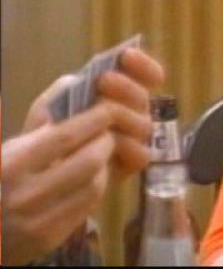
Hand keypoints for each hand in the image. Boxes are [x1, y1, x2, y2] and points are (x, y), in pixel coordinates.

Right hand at [2, 104, 115, 264]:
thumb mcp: (9, 150)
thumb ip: (40, 127)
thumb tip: (75, 88)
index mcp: (11, 164)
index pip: (65, 136)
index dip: (95, 120)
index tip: (109, 109)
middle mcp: (24, 194)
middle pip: (88, 161)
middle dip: (106, 143)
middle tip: (108, 134)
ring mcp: (37, 220)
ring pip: (94, 185)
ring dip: (105, 166)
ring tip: (101, 155)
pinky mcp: (49, 238)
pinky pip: (87, 207)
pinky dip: (97, 187)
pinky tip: (92, 178)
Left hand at [23, 49, 164, 176]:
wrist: (38, 169)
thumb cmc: (47, 131)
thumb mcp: (52, 103)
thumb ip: (71, 86)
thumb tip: (96, 79)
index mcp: (120, 93)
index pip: (146, 75)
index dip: (143, 65)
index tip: (127, 56)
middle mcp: (132, 113)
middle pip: (144, 97)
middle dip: (127, 86)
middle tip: (105, 81)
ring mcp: (134, 139)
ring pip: (145, 125)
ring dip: (126, 115)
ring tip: (102, 115)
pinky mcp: (130, 165)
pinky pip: (141, 154)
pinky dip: (128, 146)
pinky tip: (110, 142)